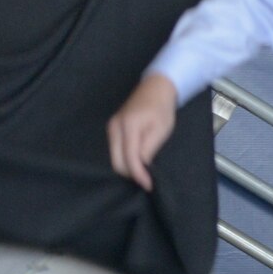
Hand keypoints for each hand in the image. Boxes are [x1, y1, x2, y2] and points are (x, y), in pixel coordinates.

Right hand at [106, 73, 180, 192]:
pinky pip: (115, 151)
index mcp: (128, 126)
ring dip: (127, 168)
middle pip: (116, 162)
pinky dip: (125, 159)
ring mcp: (111, 128)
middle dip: (131, 174)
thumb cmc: (161, 108)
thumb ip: (148, 149)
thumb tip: (141, 167)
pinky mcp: (112, 129)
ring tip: (144, 170)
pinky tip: (137, 160)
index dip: (138, 175)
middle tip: (147, 179)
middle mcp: (114, 127)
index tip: (148, 185)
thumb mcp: (161, 130)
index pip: (129, 158)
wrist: (155, 88)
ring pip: (114, 158)